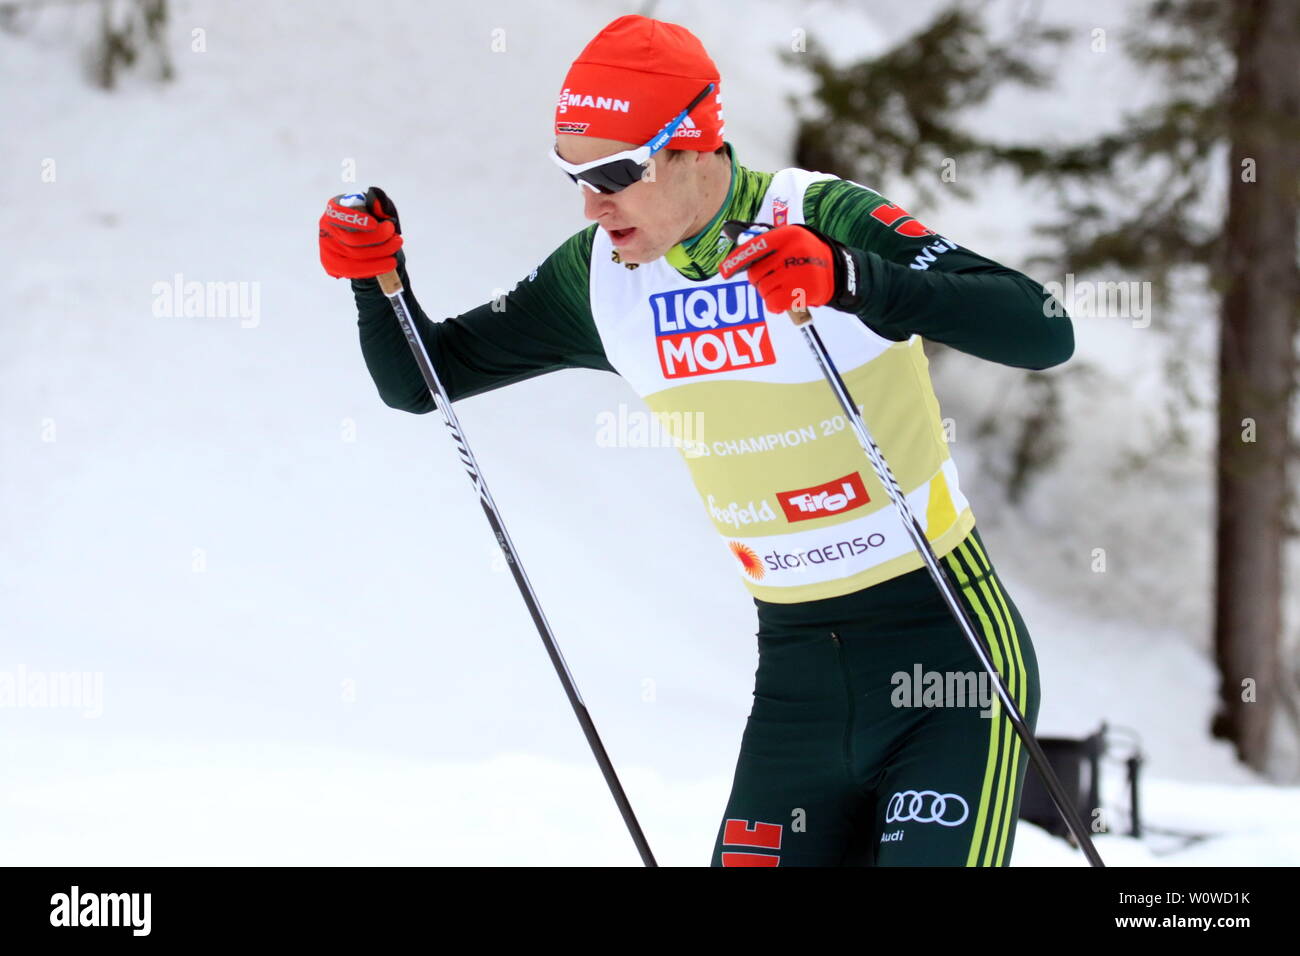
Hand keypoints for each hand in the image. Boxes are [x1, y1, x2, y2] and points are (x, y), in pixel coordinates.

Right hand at [319, 186, 402, 278]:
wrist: (363, 238)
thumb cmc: (369, 219)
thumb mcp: (374, 208)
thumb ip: (378, 205)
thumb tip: (380, 206)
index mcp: (335, 208)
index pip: (340, 213)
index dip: (357, 220)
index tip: (376, 224)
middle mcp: (327, 228)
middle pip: (352, 240)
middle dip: (379, 240)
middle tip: (397, 239)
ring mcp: (327, 248)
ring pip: (353, 258)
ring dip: (380, 256)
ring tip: (396, 251)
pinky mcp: (331, 264)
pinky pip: (352, 271)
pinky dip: (373, 268)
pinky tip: (388, 263)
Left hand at [719, 221, 862, 314]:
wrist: (840, 272)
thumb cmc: (806, 254)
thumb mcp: (788, 238)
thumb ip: (760, 236)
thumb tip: (728, 228)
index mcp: (789, 234)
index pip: (756, 246)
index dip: (737, 260)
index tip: (724, 271)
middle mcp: (794, 251)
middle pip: (756, 273)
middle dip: (758, 280)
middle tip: (773, 278)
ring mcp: (799, 272)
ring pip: (763, 290)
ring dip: (769, 292)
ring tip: (785, 286)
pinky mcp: (803, 292)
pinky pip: (773, 303)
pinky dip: (776, 304)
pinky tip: (787, 298)